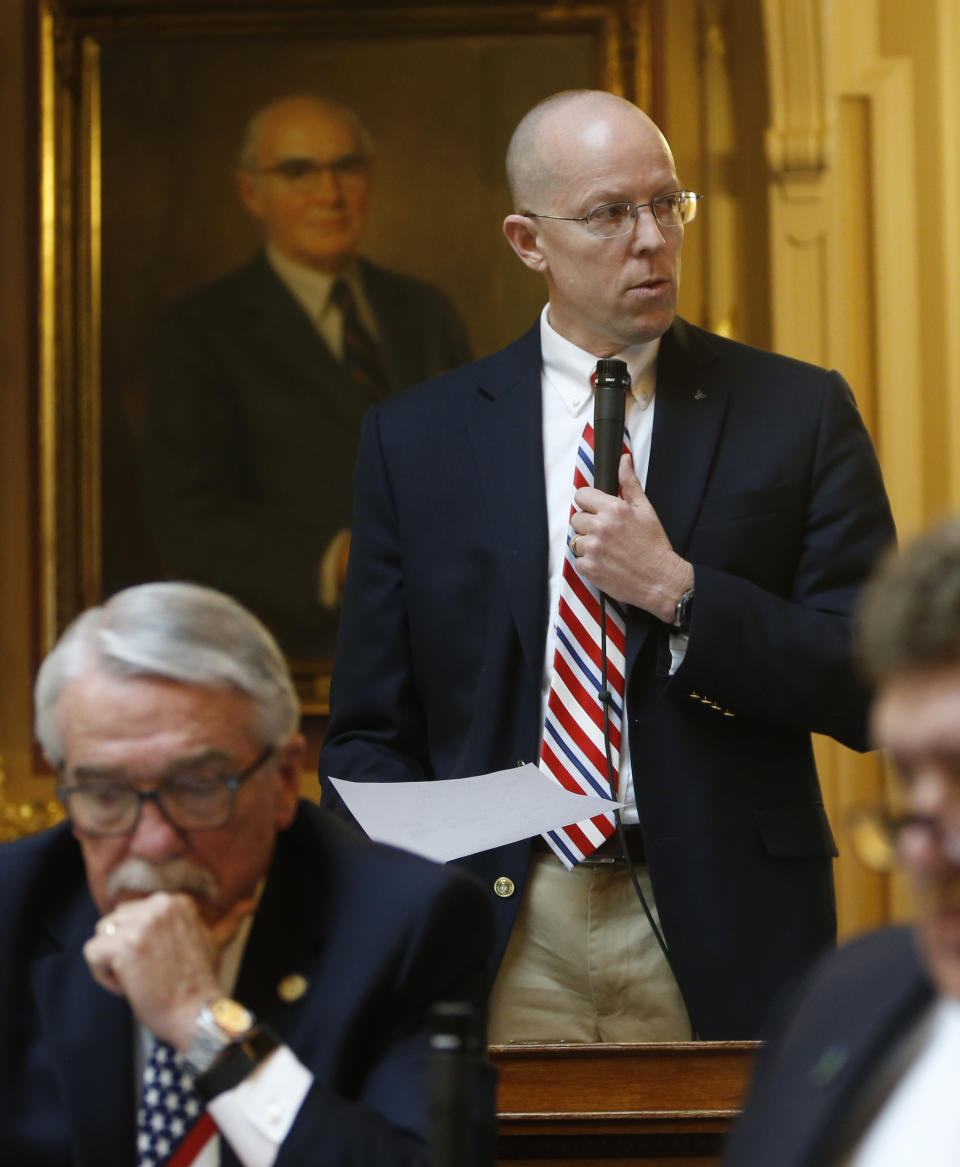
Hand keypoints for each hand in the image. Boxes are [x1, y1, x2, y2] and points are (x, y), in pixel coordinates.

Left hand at [83, 892, 253, 1049]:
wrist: (196, 1012)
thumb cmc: (202, 981)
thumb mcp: (215, 941)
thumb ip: (229, 920)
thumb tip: (250, 904)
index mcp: (177, 902)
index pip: (135, 912)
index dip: (141, 940)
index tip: (156, 962)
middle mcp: (159, 905)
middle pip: (115, 920)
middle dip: (122, 948)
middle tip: (144, 972)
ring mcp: (141, 924)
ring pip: (101, 935)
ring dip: (111, 961)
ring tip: (135, 979)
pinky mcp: (124, 945)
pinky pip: (92, 953)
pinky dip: (102, 975)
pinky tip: (126, 987)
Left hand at [572, 453, 693, 621]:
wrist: (661, 580)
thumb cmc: (655, 545)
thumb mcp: (646, 509)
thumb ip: (630, 483)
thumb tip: (623, 460)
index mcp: (613, 509)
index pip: (581, 495)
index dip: (590, 502)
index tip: (597, 511)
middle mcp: (599, 527)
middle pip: (576, 518)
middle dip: (588, 524)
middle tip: (607, 534)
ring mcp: (592, 549)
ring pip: (576, 539)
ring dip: (587, 543)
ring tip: (608, 549)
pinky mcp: (588, 568)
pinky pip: (578, 560)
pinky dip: (588, 562)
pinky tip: (605, 562)